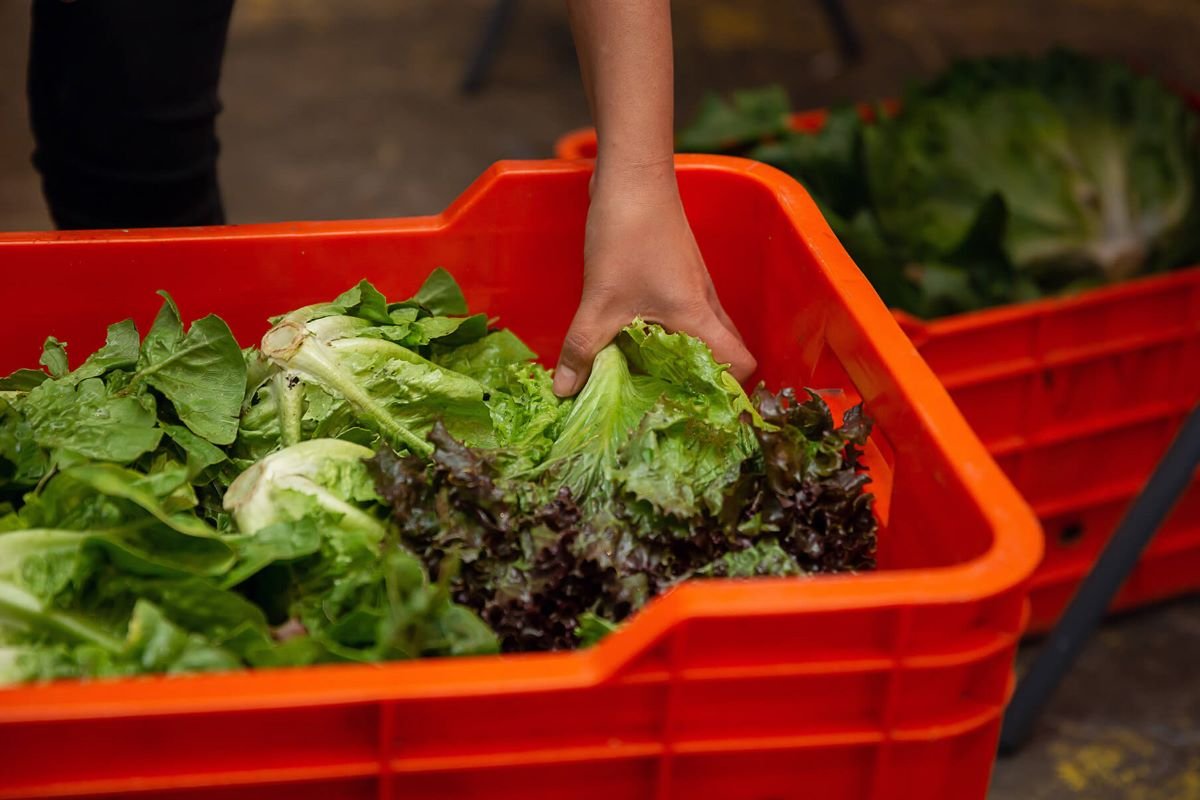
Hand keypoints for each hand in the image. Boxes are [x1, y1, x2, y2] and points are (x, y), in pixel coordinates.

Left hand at [553, 163, 756, 396]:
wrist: (632, 176)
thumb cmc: (627, 236)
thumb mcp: (600, 300)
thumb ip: (582, 349)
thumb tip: (564, 392)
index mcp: (699, 318)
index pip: (741, 364)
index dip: (731, 392)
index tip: (704, 411)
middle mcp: (706, 303)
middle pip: (726, 352)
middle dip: (707, 380)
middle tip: (674, 403)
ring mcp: (695, 285)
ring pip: (705, 332)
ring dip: (687, 355)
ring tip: (653, 380)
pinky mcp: (678, 271)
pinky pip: (686, 314)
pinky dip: (670, 333)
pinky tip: (637, 340)